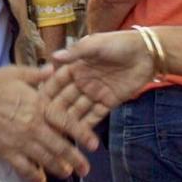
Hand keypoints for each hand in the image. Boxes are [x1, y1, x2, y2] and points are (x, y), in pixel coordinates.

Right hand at [0, 66, 88, 181]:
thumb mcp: (17, 72)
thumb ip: (38, 74)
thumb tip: (54, 69)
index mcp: (38, 105)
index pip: (66, 122)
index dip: (82, 134)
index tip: (94, 144)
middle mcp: (33, 126)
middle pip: (59, 146)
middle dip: (75, 159)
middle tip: (86, 169)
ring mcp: (20, 141)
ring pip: (45, 160)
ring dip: (58, 168)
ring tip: (68, 174)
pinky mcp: (6, 151)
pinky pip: (23, 168)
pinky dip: (33, 176)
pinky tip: (39, 180)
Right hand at [42, 32, 153, 148]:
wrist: (146, 52)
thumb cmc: (118, 43)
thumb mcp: (96, 45)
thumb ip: (76, 53)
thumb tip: (54, 56)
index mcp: (76, 66)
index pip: (57, 82)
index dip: (47, 93)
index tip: (35, 106)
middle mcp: (82, 81)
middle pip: (65, 99)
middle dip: (56, 112)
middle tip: (44, 128)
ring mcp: (95, 93)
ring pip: (79, 110)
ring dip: (71, 123)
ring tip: (59, 137)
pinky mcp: (109, 102)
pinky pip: (95, 116)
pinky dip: (88, 126)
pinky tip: (79, 138)